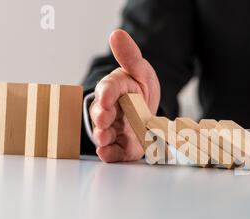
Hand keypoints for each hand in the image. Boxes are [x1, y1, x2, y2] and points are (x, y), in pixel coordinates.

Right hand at [89, 30, 159, 161]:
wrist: (148, 110)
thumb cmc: (139, 89)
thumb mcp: (139, 70)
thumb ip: (130, 57)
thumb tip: (117, 34)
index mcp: (113, 90)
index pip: (109, 89)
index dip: (107, 93)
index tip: (106, 97)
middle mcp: (110, 111)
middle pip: (101, 114)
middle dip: (101, 116)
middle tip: (104, 117)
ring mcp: (115, 129)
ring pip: (105, 134)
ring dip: (103, 137)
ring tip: (104, 136)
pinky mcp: (122, 146)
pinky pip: (114, 151)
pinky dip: (110, 154)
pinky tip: (107, 154)